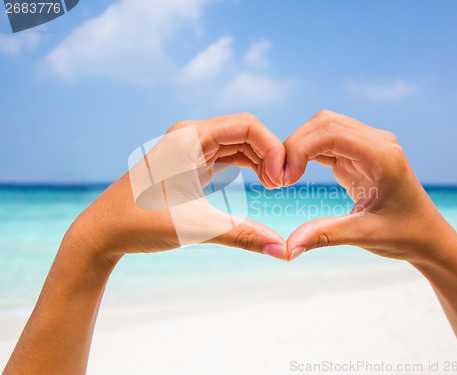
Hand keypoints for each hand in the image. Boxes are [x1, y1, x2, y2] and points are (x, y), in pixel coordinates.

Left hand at [68, 113, 287, 261]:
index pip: (248, 126)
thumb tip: (283, 252)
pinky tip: (261, 182)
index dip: (273, 149)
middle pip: (247, 132)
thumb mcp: (197, 227)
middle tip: (284, 186)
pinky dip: (248, 166)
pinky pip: (228, 156)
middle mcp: (191, 136)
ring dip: (261, 161)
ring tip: (276, 187)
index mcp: (190, 137)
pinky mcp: (190, 163)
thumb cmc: (140, 223)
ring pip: (239, 144)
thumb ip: (244, 236)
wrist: (103, 231)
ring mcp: (190, 148)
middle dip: (271, 155)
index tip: (282, 181)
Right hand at [284, 110, 456, 262]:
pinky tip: (295, 173)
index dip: (299, 149)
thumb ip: (325, 235)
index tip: (284, 179)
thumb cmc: (406, 235)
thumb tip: (288, 247)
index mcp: (383, 155)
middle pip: (323, 123)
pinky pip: (326, 143)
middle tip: (277, 178)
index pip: (331, 132)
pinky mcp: (358, 155)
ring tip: (284, 177)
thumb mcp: (366, 236)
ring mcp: (368, 146)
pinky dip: (306, 154)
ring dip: (298, 148)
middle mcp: (377, 142)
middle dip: (294, 145)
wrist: (428, 238)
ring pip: (323, 129)